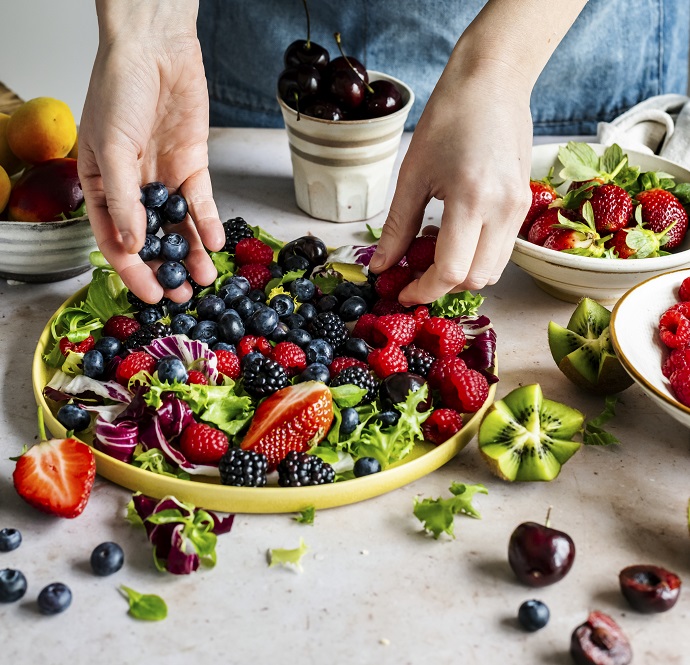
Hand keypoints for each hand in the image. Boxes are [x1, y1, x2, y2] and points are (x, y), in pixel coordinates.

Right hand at [78, 4, 223, 303]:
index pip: (115, 240)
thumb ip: (122, 200)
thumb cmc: (120, 91)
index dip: (133, 271)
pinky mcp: (193, 168)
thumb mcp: (112, 149)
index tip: (151, 296)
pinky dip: (208, 225)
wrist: (156, 50)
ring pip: (179, 228)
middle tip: (183, 296)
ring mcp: (165, 180)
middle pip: (151, 240)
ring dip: (191, 254)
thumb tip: (132, 246)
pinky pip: (201, 205)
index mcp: (101, 187)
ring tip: (204, 279)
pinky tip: (214, 245)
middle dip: (166, 269)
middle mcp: (134, 189)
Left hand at [369, 58, 531, 305]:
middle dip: (442, 287)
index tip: (402, 293)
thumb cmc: (448, 119)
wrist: (493, 82)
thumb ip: (397, 228)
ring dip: (462, 274)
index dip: (424, 290)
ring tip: (432, 255)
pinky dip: (476, 256)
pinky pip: (502, 249)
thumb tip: (380, 266)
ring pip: (493, 270)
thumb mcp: (411, 175)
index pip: (452, 271)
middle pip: (476, 279)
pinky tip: (453, 238)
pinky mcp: (524, 204)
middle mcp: (503, 210)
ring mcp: (519, 208)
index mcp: (472, 200)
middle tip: (413, 276)